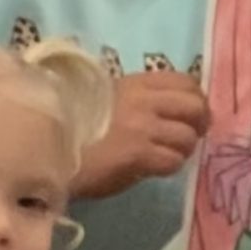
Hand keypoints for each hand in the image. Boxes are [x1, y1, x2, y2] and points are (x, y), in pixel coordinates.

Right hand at [75, 74, 209, 199]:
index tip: (189, 116)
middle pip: (195, 106)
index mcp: (136, 83)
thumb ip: (145, 101)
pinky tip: (154, 168)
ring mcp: (141, 126)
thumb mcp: (113, 102)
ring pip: (187, 137)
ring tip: (166, 155)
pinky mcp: (137, 153)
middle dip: (199, 124)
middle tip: (188, 137)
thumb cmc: (81, 128)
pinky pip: (172, 161)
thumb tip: (183, 114)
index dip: (196, 99)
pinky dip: (169, 167)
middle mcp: (142, 100)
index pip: (186, 81)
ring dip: (182, 150)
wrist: (51, 152)